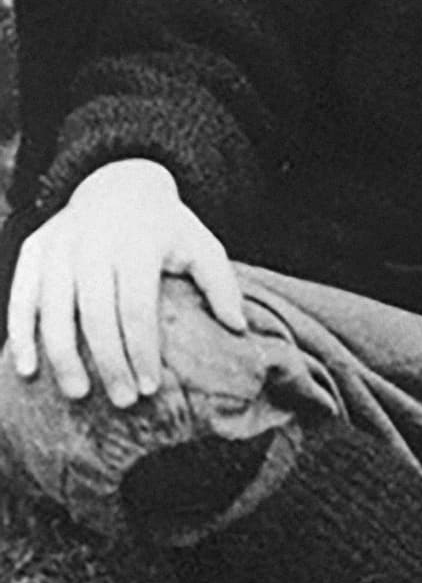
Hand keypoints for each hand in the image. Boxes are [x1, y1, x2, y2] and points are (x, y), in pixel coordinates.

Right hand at [7, 160, 244, 409]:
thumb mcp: (200, 244)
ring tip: (79, 393)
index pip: (136, 306)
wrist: (119, 181)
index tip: (150, 388)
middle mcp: (94, 242)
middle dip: (108, 361)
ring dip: (63, 356)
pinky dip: (21, 334)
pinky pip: (21, 296)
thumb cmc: (165, 227)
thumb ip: (220, 283)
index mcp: (138, 242)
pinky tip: (27, 369)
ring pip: (54, 309)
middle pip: (96, 312)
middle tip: (122, 400)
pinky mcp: (35, 250)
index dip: (141, 350)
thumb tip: (238, 327)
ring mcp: (60, 245)